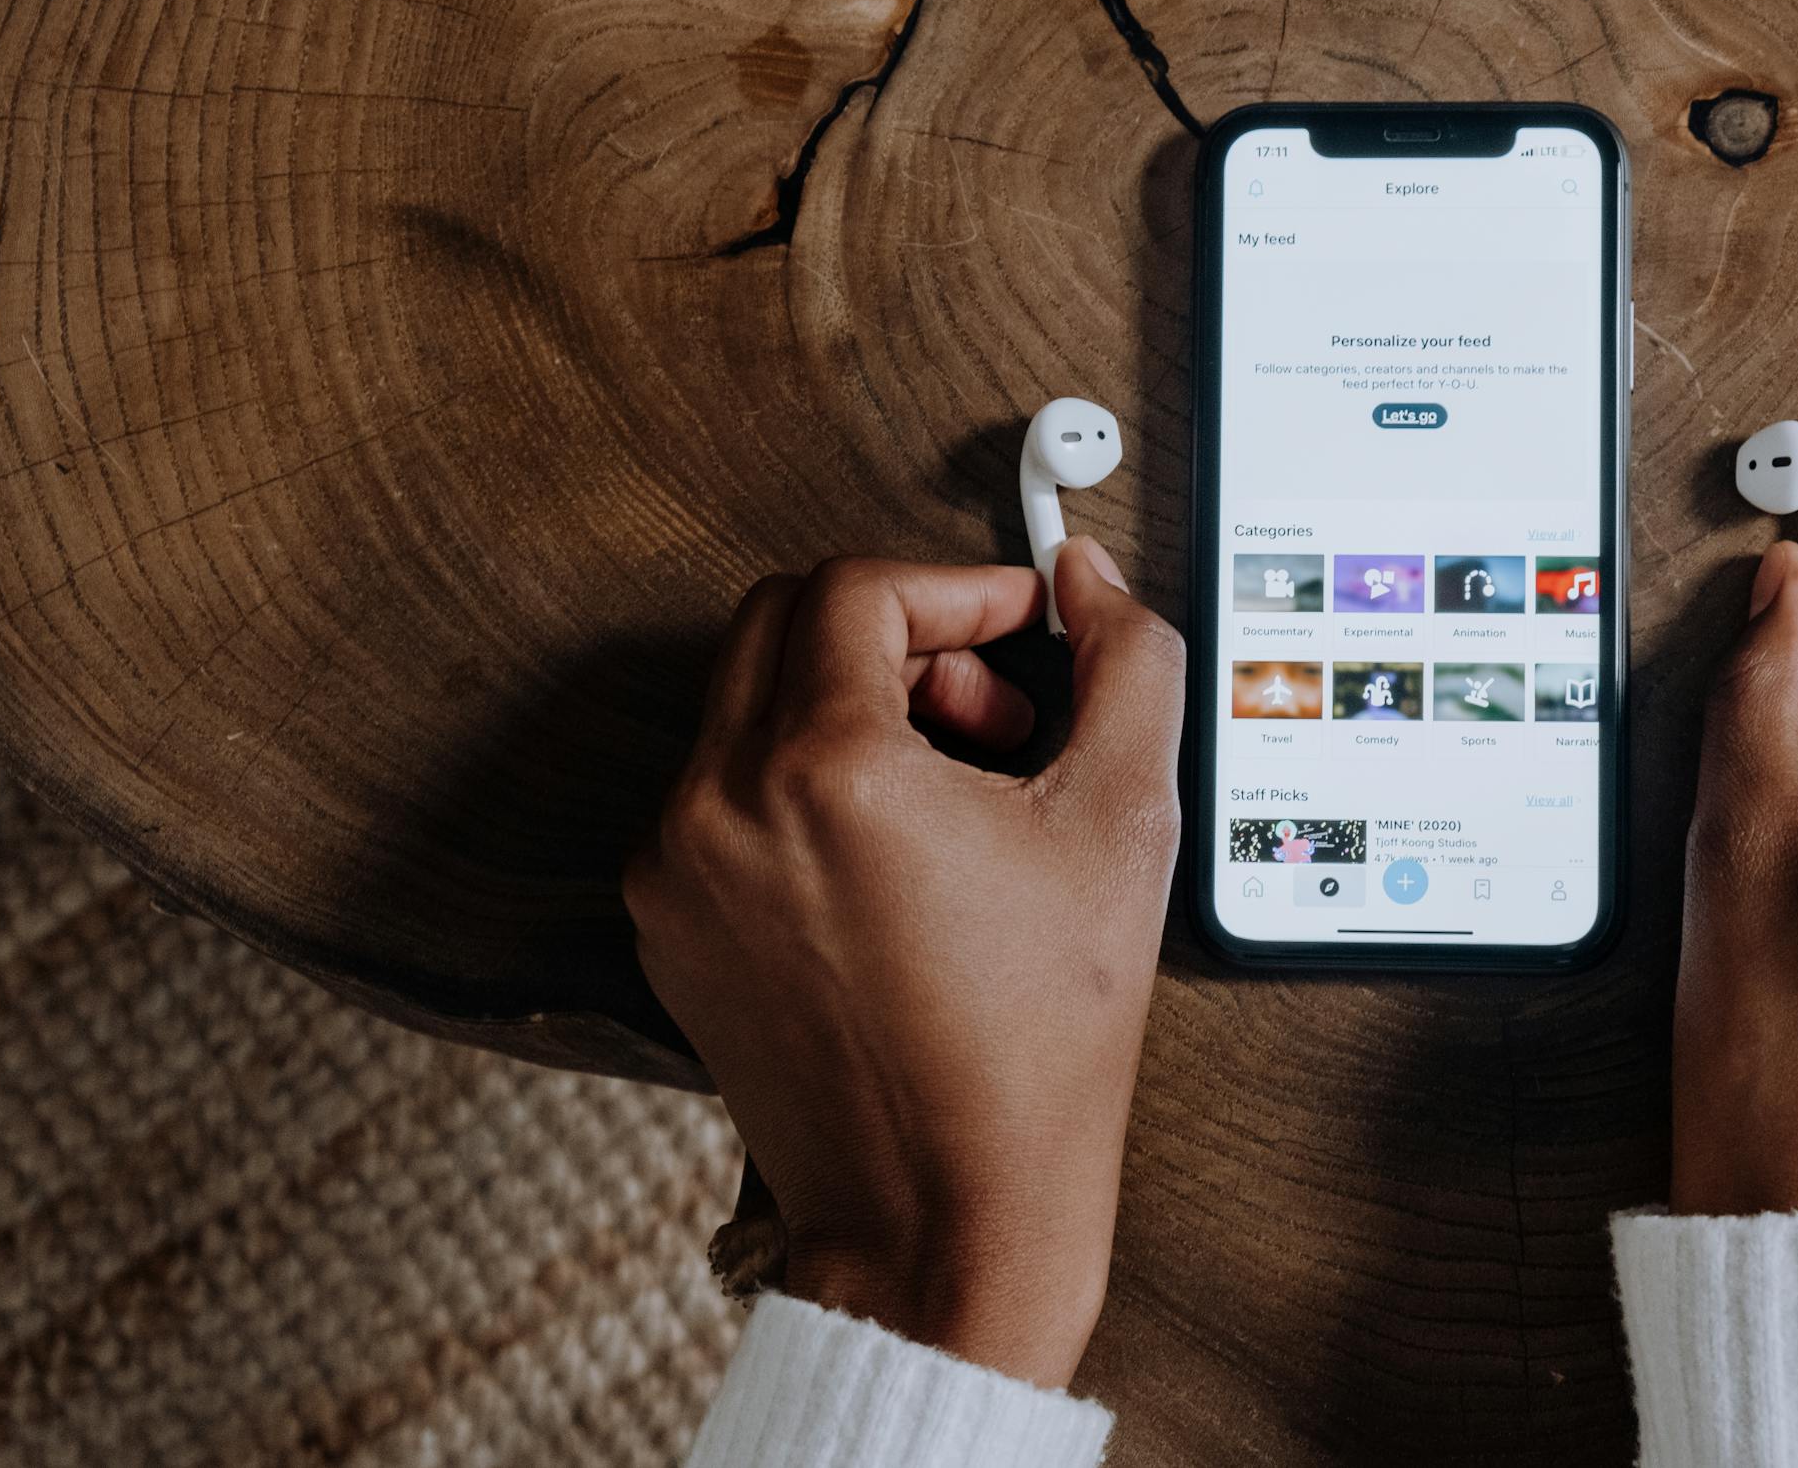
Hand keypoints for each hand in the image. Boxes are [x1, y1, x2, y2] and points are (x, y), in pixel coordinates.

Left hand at [625, 542, 1185, 1385]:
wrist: (944, 1215)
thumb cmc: (1032, 1051)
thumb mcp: (1123, 825)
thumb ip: (1129, 665)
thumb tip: (1091, 581)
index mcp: (820, 771)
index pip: (858, 588)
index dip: (958, 588)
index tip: (1021, 623)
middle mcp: (720, 808)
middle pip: (784, 621)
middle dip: (899, 633)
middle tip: (989, 708)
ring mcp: (677, 870)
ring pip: (749, 703)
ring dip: (850, 705)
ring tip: (953, 795)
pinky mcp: (668, 923)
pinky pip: (722, 791)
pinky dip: (801, 782)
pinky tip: (895, 857)